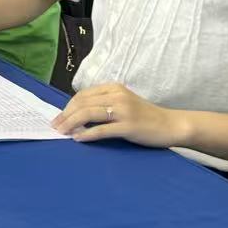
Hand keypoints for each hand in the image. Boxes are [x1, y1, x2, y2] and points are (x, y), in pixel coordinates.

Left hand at [53, 84, 187, 145]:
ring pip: (88, 114)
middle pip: (82, 103)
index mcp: (114, 88)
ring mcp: (123, 110)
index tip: (59, 117)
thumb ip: (103, 103)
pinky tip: (78, 138)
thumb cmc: (145, 116)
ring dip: (71, 123)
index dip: (68, 106)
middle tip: (55, 126)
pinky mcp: (128, 126)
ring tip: (62, 132)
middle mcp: (117, 96)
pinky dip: (87, 134)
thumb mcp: (123, 102)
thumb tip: (76, 114)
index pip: (82, 95)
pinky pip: (102, 130)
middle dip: (65, 115)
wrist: (171, 125)